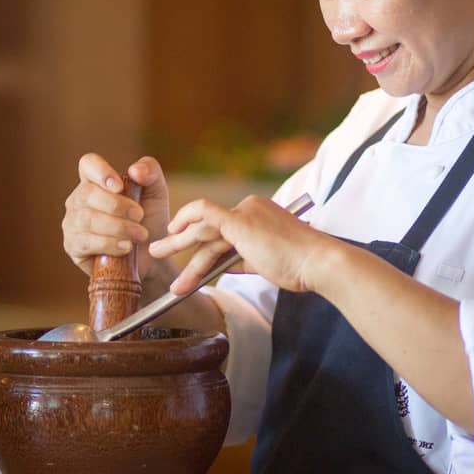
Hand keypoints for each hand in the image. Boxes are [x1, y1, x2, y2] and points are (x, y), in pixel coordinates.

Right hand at [61, 154, 177, 292]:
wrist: (151, 257)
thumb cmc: (150, 220)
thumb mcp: (156, 193)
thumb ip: (150, 172)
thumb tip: (134, 170)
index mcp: (96, 181)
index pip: (88, 164)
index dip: (101, 172)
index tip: (120, 186)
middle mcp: (79, 199)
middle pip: (87, 193)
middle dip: (117, 206)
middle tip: (140, 216)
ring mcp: (73, 222)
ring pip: (87, 219)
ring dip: (118, 227)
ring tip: (139, 235)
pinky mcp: (73, 246)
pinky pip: (85, 242)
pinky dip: (109, 244)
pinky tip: (125, 247)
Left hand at [149, 195, 328, 295]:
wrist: (318, 263)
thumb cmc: (299, 265)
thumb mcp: (264, 261)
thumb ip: (242, 259)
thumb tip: (222, 266)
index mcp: (257, 214)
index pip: (220, 227)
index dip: (200, 242)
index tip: (184, 250)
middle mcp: (249, 207)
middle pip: (206, 226)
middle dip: (178, 238)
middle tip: (157, 247)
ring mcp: (244, 212)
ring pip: (201, 229)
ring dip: (176, 244)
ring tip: (156, 255)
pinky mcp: (240, 221)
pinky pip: (204, 217)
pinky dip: (185, 227)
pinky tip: (171, 237)